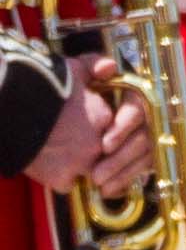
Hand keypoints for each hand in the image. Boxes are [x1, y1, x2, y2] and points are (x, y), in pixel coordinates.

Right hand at [23, 57, 150, 197]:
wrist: (8, 105)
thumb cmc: (40, 84)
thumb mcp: (72, 67)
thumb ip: (94, 65)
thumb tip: (109, 68)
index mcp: (105, 118)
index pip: (112, 131)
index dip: (97, 129)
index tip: (81, 126)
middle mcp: (99, 142)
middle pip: (101, 152)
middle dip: (88, 148)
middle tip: (68, 142)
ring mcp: (82, 162)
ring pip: (87, 170)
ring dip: (75, 165)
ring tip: (57, 154)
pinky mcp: (61, 177)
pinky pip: (67, 184)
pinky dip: (57, 177)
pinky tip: (46, 165)